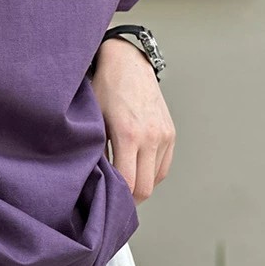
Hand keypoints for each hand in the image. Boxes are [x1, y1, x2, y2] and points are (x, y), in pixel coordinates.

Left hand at [90, 36, 174, 203]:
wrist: (128, 63)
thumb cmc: (105, 90)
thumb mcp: (94, 122)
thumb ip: (97, 153)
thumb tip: (96, 181)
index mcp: (130, 135)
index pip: (129, 183)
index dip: (119, 199)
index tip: (108, 202)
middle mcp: (151, 137)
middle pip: (146, 188)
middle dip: (130, 199)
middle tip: (115, 201)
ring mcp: (164, 135)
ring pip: (156, 179)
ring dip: (141, 185)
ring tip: (124, 184)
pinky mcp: (170, 133)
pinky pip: (163, 166)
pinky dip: (151, 174)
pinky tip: (137, 172)